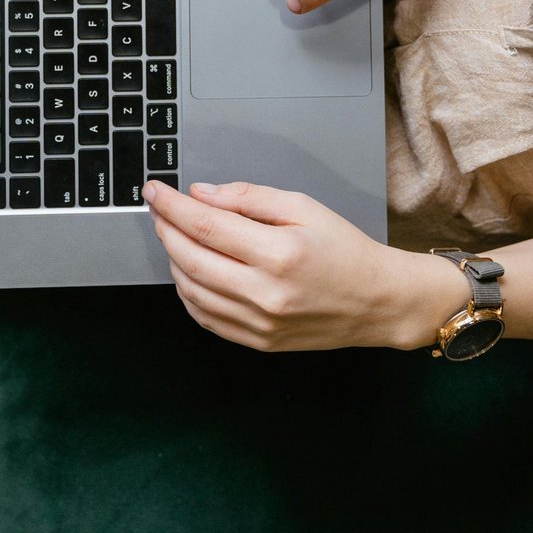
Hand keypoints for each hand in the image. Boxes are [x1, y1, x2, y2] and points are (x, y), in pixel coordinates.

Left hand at [144, 178, 449, 351]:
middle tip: (159, 210)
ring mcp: (260, 322)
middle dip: (165, 229)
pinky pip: (206, 318)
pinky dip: (188, 293)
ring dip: (173, 260)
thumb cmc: (345, 250)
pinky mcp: (258, 342)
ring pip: (191, 291)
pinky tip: (190, 272)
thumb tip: (201, 195)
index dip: (172, 206)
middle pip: (190, 259)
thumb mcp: (304, 207)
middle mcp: (266, 292)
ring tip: (175, 237)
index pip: (205, 225)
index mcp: (279, 253)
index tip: (155, 191)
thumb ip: (248, 197)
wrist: (378, 301)